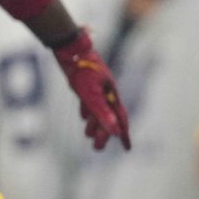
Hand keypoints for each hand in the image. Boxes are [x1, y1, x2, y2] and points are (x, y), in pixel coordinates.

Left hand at [52, 30, 129, 150]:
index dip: (124, 135)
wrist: (71, 49)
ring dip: (95, 124)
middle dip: (104, 133)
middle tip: (97, 148)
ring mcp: (97, 88)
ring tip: (88, 135)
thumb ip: (102, 114)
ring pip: (99, 110)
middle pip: (109, 117)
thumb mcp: (91, 96)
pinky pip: (90, 101)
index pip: (121, 120)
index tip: (127, 149)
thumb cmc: (82, 72)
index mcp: (112, 97)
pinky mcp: (87, 83)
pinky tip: (83, 116)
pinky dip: (88, 111)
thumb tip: (115, 132)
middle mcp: (107, 93)